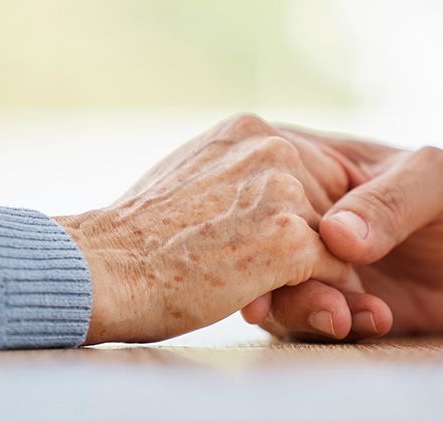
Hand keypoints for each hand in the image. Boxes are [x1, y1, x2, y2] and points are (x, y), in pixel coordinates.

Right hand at [55, 115, 357, 343]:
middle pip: (331, 205)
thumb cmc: (136, 238)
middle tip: (288, 276)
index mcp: (249, 131)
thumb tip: (260, 192)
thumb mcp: (191, 177)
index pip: (312, 173)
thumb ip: (236, 175)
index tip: (279, 248)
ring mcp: (283, 193)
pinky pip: (337, 273)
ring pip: (338, 242)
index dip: (303, 216)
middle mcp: (273, 149)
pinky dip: (321, 295)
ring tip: (285, 293)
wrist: (104, 270)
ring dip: (320, 273)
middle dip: (318, 244)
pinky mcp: (290, 240)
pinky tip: (280, 303)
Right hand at [241, 127, 442, 339]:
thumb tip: (336, 233)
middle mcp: (283, 210)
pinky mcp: (306, 300)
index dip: (261, 222)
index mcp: (295, 158)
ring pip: (269, 289)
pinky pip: (301, 321)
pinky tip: (374, 318)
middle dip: (280, 281)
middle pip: (253, 244)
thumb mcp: (436, 180)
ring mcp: (291, 258)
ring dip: (308, 310)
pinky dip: (335, 325)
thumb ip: (391, 201)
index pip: (257, 184)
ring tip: (347, 317)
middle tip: (330, 307)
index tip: (283, 257)